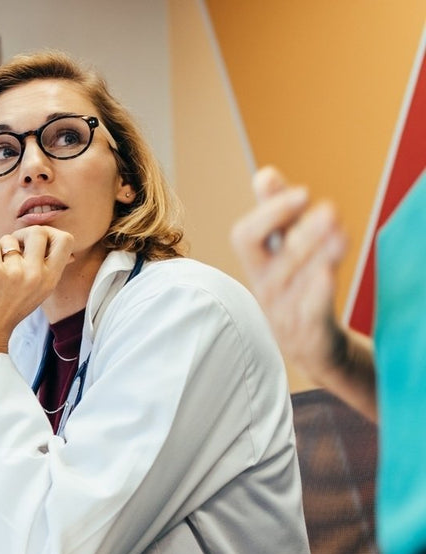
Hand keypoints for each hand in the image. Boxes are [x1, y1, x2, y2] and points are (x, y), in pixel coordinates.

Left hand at [0, 228, 72, 365]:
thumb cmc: (6, 311)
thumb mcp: (37, 293)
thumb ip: (48, 272)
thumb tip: (71, 254)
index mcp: (51, 280)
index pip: (66, 240)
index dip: (49, 233)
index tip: (32, 244)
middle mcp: (37, 276)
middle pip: (38, 231)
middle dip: (21, 234)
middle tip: (10, 250)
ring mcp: (16, 273)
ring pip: (8, 239)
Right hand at [230, 166, 348, 381]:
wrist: (313, 347)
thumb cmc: (297, 292)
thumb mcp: (285, 254)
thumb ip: (276, 216)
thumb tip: (264, 173)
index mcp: (258, 265)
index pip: (246, 235)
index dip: (270, 212)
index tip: (302, 193)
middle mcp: (265, 286)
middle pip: (264, 254)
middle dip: (293, 230)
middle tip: (327, 208)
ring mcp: (283, 310)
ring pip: (291, 279)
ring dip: (315, 253)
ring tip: (341, 231)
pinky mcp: (308, 332)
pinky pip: (308, 310)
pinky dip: (316, 290)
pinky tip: (328, 272)